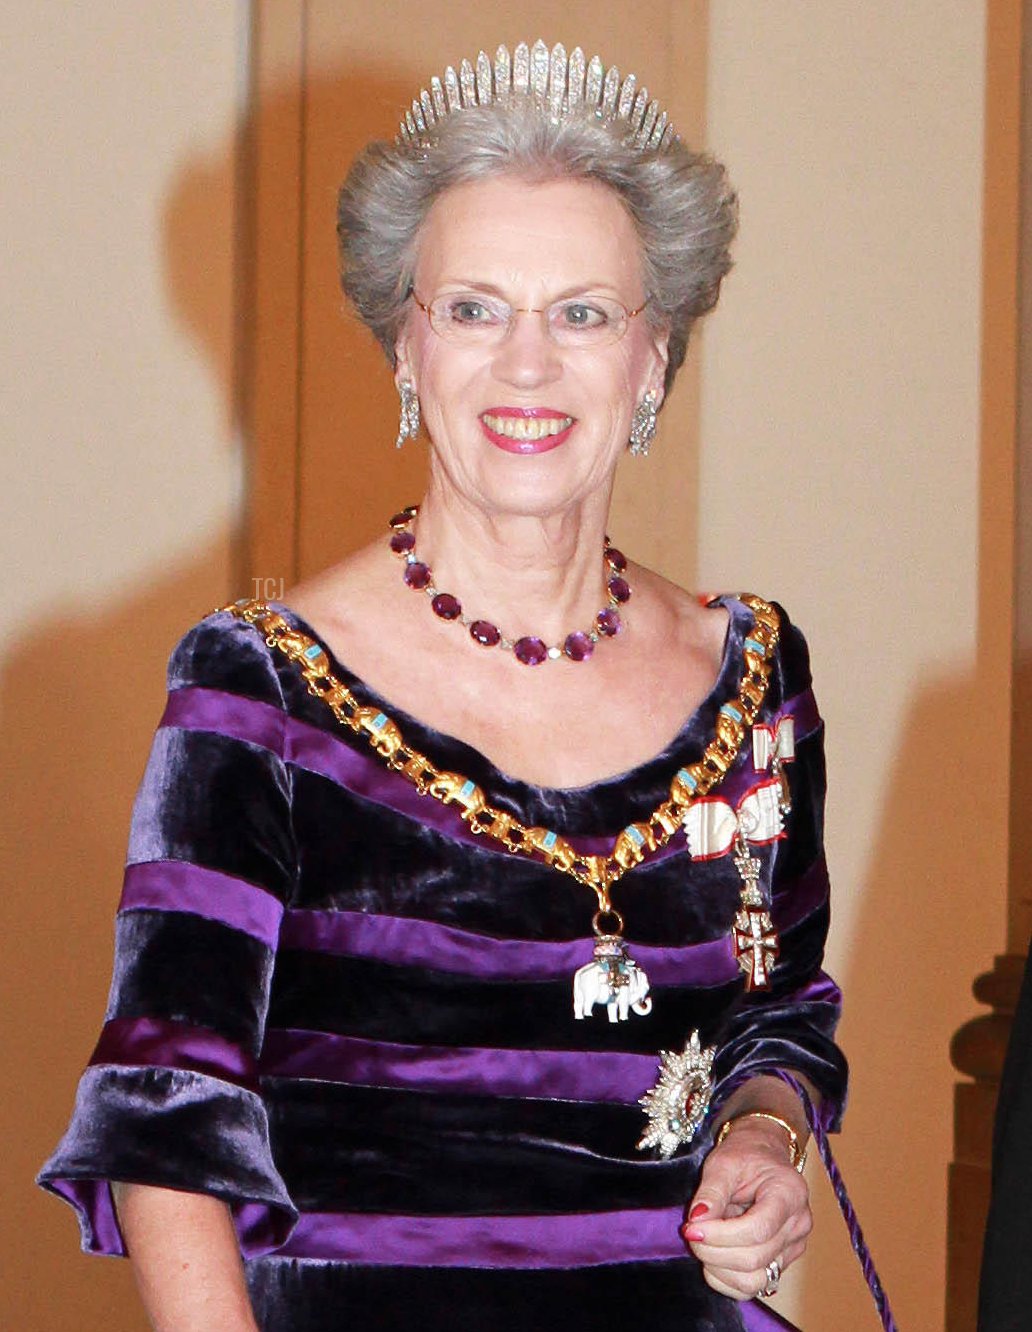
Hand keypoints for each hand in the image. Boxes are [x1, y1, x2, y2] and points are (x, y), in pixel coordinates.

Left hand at [680, 1119, 811, 1300]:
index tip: (691, 1227)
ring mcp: (793, 1247)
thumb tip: (696, 1221)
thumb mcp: (724, 1163)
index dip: (720, 1235)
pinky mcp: (782, 1262)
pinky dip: (727, 1280)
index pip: (758, 1229)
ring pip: (755, 1280)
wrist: (762, 1156)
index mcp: (789, 1193)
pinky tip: (713, 1257)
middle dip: (713, 1251)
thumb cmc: (744, 1155)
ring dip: (719, 1269)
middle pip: (755, 1259)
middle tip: (690, 1232)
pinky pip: (754, 1287)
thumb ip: (711, 1192)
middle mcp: (797, 1224)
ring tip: (702, 1243)